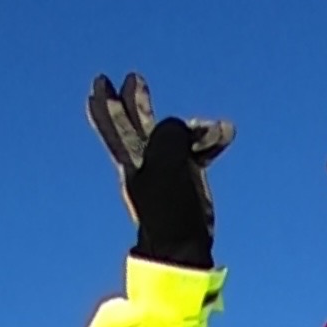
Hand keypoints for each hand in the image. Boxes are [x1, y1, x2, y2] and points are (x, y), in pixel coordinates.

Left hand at [89, 72, 229, 268]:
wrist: (183, 247)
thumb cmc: (169, 210)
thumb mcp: (166, 163)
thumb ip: (171, 134)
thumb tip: (187, 126)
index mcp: (133, 158)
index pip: (115, 124)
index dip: (108, 103)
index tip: (100, 82)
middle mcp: (146, 161)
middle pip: (137, 123)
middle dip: (135, 101)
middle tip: (132, 78)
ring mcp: (167, 169)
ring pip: (175, 134)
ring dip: (195, 126)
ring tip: (216, 127)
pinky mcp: (187, 178)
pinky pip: (197, 148)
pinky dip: (210, 139)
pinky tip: (226, 133)